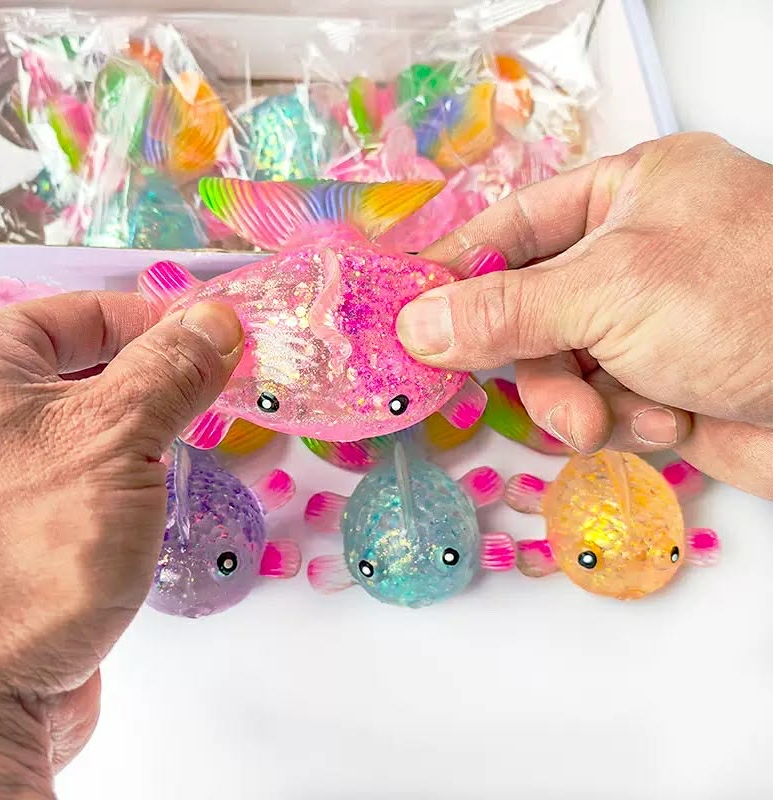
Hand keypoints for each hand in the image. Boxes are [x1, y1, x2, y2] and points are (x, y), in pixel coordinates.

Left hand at [0, 292, 242, 795]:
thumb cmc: (31, 549)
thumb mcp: (115, 437)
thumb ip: (169, 371)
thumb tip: (216, 320)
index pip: (83, 316)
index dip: (155, 323)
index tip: (215, 345)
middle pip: (88, 368)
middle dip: (157, 381)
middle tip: (216, 397)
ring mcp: (0, 473)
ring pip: (92, 426)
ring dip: (147, 433)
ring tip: (196, 447)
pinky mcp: (22, 525)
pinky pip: (87, 476)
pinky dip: (128, 477)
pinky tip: (156, 499)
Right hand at [397, 133, 772, 497]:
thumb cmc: (749, 302)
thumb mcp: (611, 290)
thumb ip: (505, 310)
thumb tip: (416, 326)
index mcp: (630, 195)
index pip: (514, 225)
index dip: (457, 267)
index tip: (406, 308)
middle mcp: (634, 256)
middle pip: (528, 309)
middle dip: (531, 361)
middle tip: (537, 390)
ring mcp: (647, 324)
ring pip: (559, 369)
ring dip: (577, 401)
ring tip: (613, 416)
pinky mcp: (662, 385)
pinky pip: (601, 405)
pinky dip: (625, 420)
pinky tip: (674, 419)